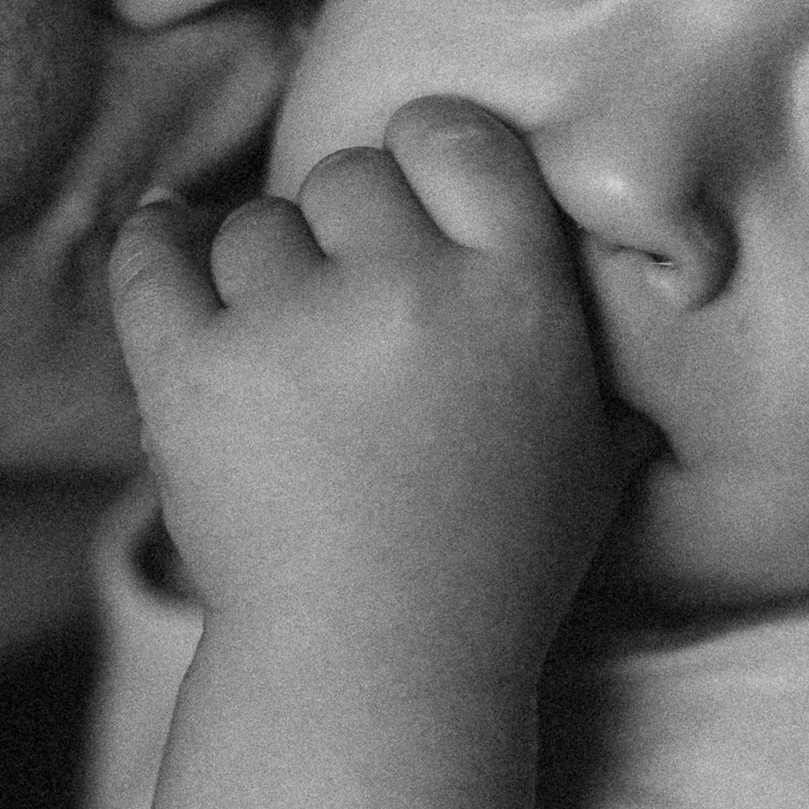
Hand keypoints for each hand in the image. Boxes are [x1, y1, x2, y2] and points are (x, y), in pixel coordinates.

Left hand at [110, 98, 644, 684]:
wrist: (374, 673)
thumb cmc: (492, 571)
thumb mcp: (590, 463)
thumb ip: (605, 360)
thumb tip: (656, 283)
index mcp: (516, 296)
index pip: (456, 136)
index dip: (424, 156)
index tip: (407, 201)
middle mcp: (408, 294)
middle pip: (346, 177)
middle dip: (340, 233)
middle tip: (344, 310)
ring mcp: (292, 330)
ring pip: (253, 225)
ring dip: (258, 272)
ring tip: (281, 351)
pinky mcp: (193, 374)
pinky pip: (153, 261)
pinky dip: (154, 252)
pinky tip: (168, 251)